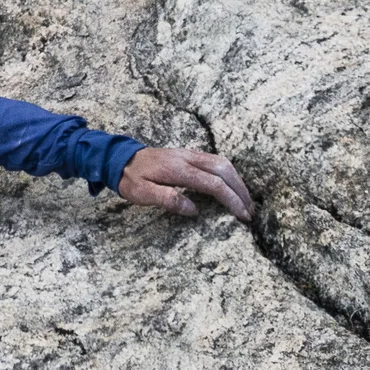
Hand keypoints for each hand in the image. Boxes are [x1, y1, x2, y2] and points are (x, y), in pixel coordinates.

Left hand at [118, 144, 253, 222]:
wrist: (119, 158)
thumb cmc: (130, 179)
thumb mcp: (142, 193)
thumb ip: (168, 199)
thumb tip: (194, 210)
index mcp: (179, 169)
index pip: (214, 183)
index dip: (231, 199)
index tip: (242, 216)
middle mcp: (188, 157)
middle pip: (224, 170)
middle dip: (240, 191)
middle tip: (250, 212)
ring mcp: (190, 154)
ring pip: (222, 163)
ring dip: (237, 181)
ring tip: (245, 202)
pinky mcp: (189, 154)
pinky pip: (215, 161)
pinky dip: (229, 174)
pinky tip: (232, 187)